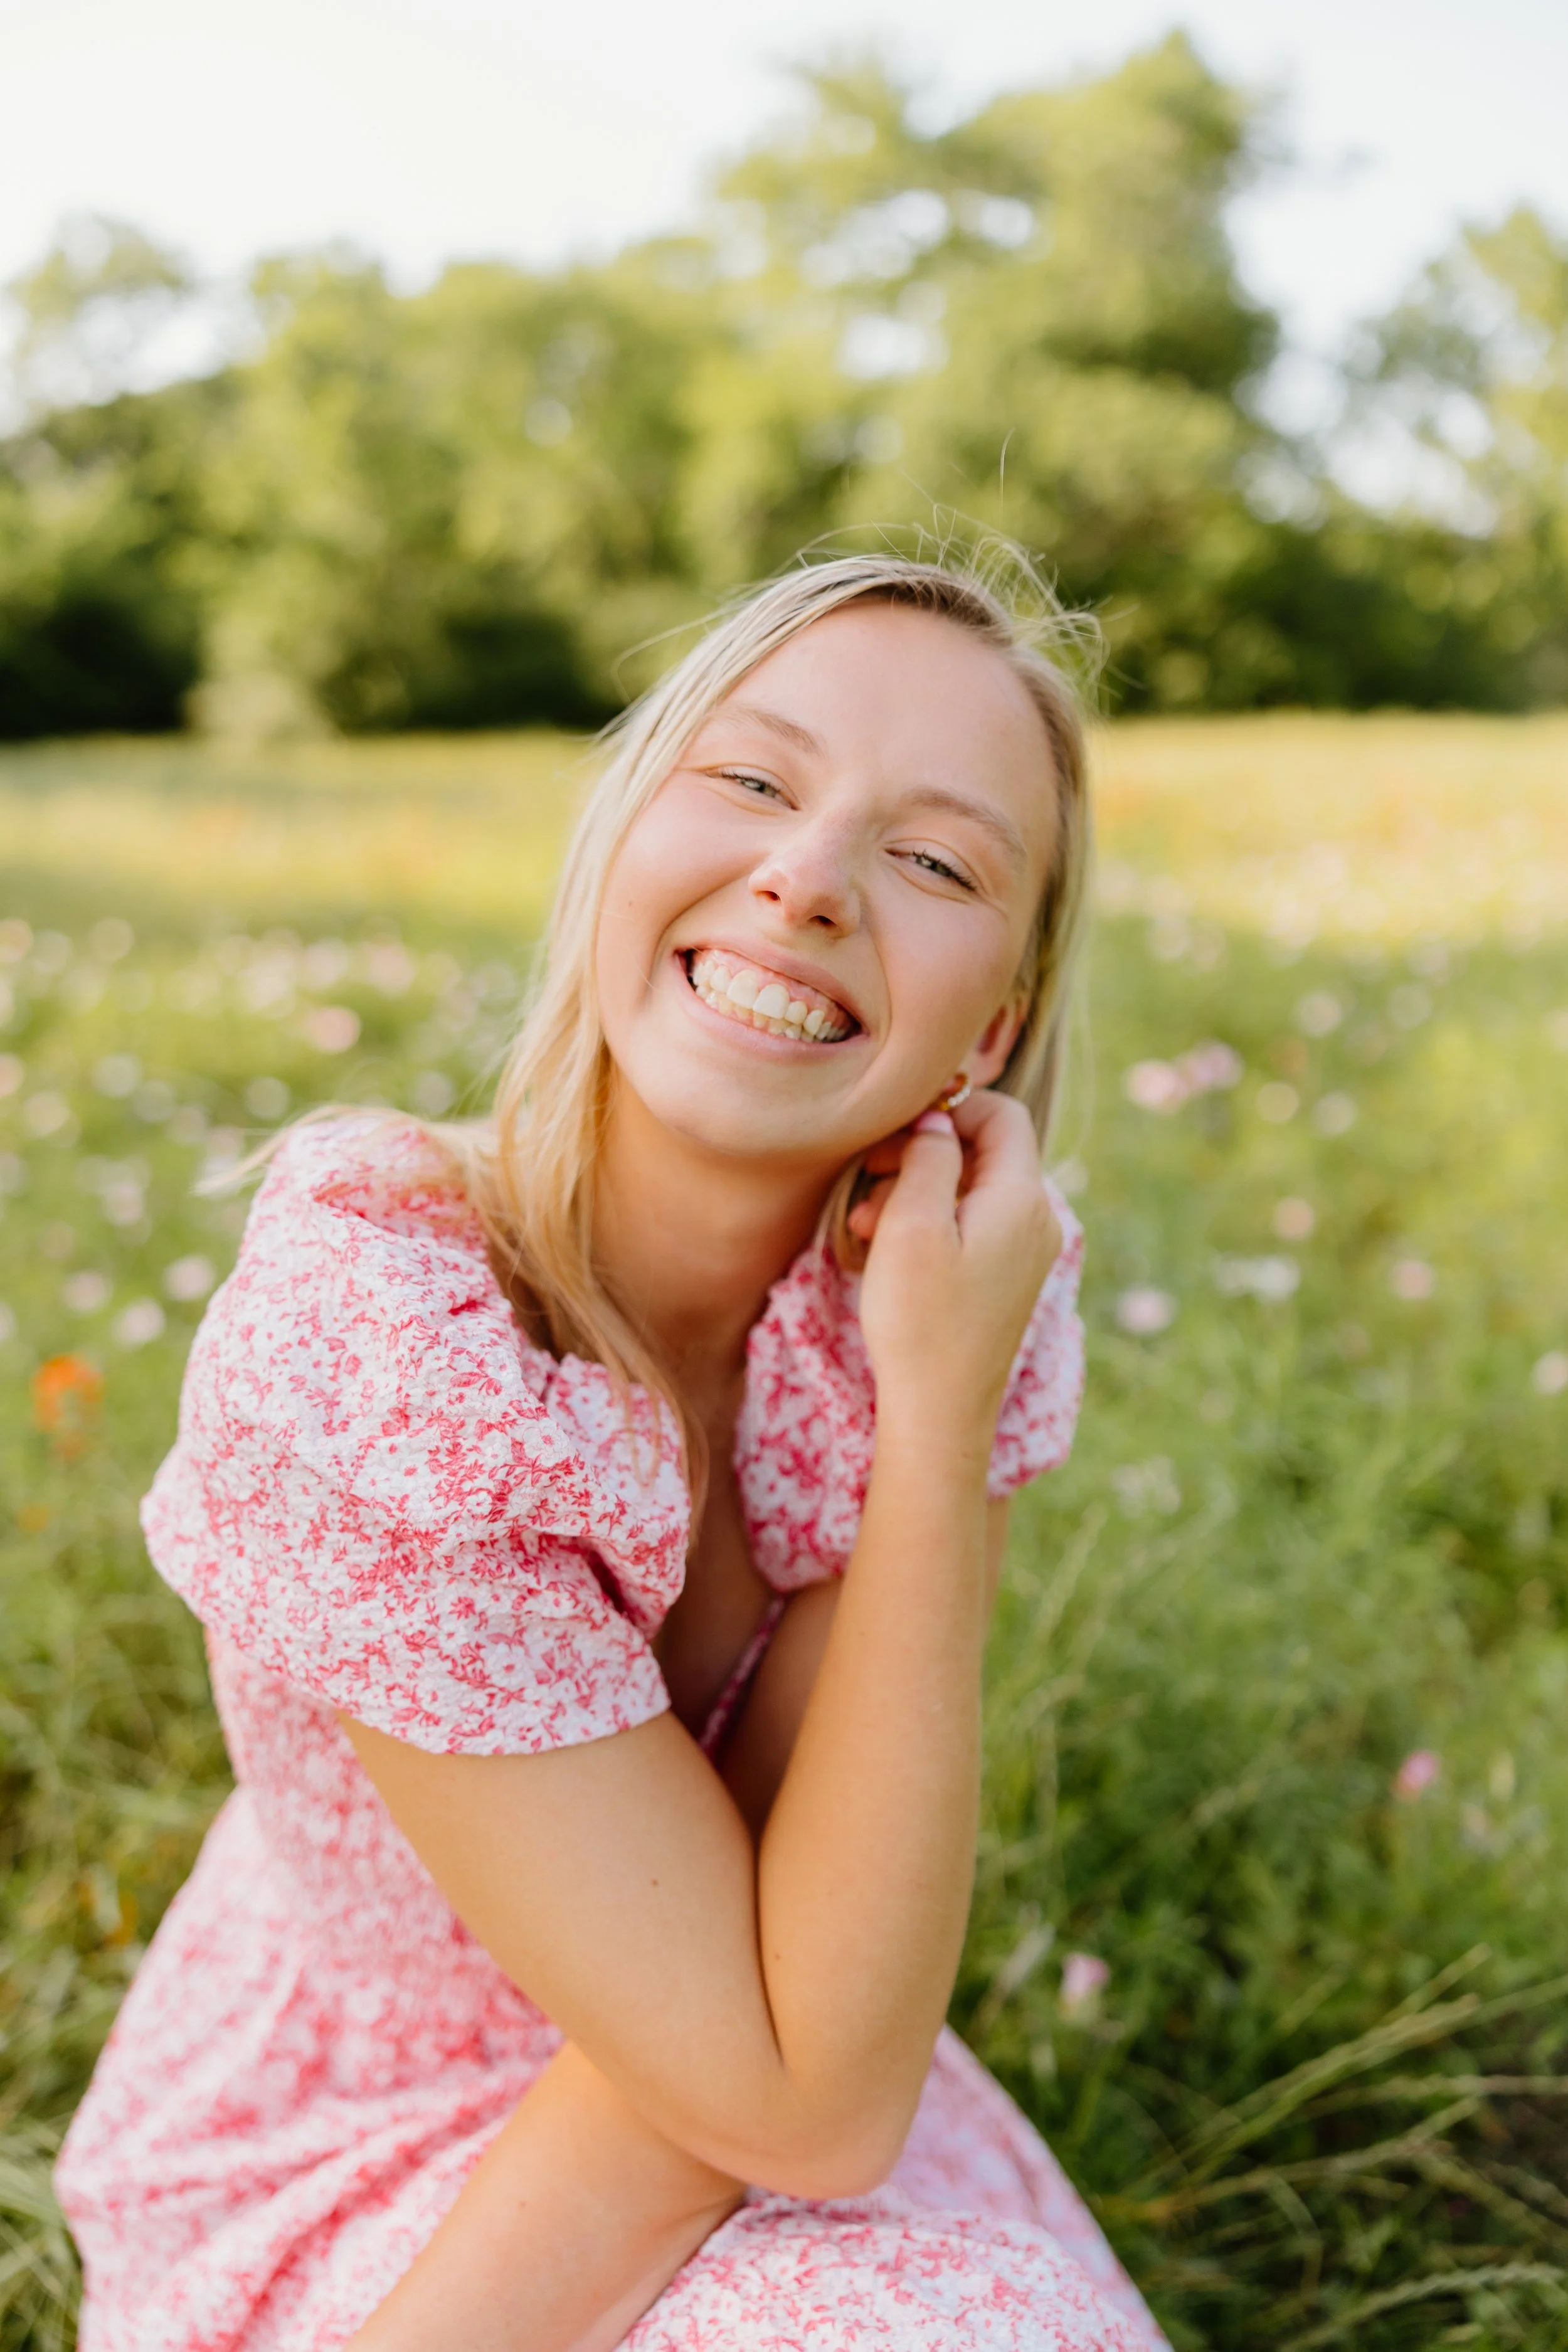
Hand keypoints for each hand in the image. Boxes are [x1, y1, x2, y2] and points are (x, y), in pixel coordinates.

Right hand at [853, 1091, 1060, 1454]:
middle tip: (866, 1174)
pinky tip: (882, 1249)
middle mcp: (1036, 1221)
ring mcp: (1025, 1253)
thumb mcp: (913, 1225)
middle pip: (984, 1152)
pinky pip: (970, 1227)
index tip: (895, 1127)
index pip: (1002, 1116)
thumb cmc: (920, 1320)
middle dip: (921, 1154)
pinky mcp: (1006, 1280)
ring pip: (970, 1191)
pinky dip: (928, 1224)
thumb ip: (930, 1158)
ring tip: (862, 1224)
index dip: (951, 1107)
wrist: (940, 1412)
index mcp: (1022, 1199)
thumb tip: (939, 1121)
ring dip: (914, 1192)